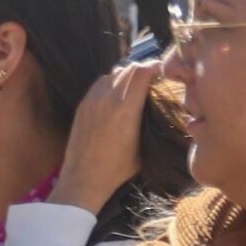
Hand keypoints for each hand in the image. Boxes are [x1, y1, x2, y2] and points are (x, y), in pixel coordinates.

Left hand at [50, 63, 156, 214]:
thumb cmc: (118, 169)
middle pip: (129, 69)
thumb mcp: (144, 147)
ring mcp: (92, 101)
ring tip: (134, 86)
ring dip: (126, 75)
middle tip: (152, 78)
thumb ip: (151, 122)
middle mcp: (109, 100)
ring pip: (113, 73)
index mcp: (126, 110)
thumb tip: (163, 108)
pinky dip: (112, 83)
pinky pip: (100, 83)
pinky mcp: (83, 105)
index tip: (163, 71)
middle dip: (143, 70)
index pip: (141, 72)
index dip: (155, 67)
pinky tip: (116, 94)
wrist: (84, 178)